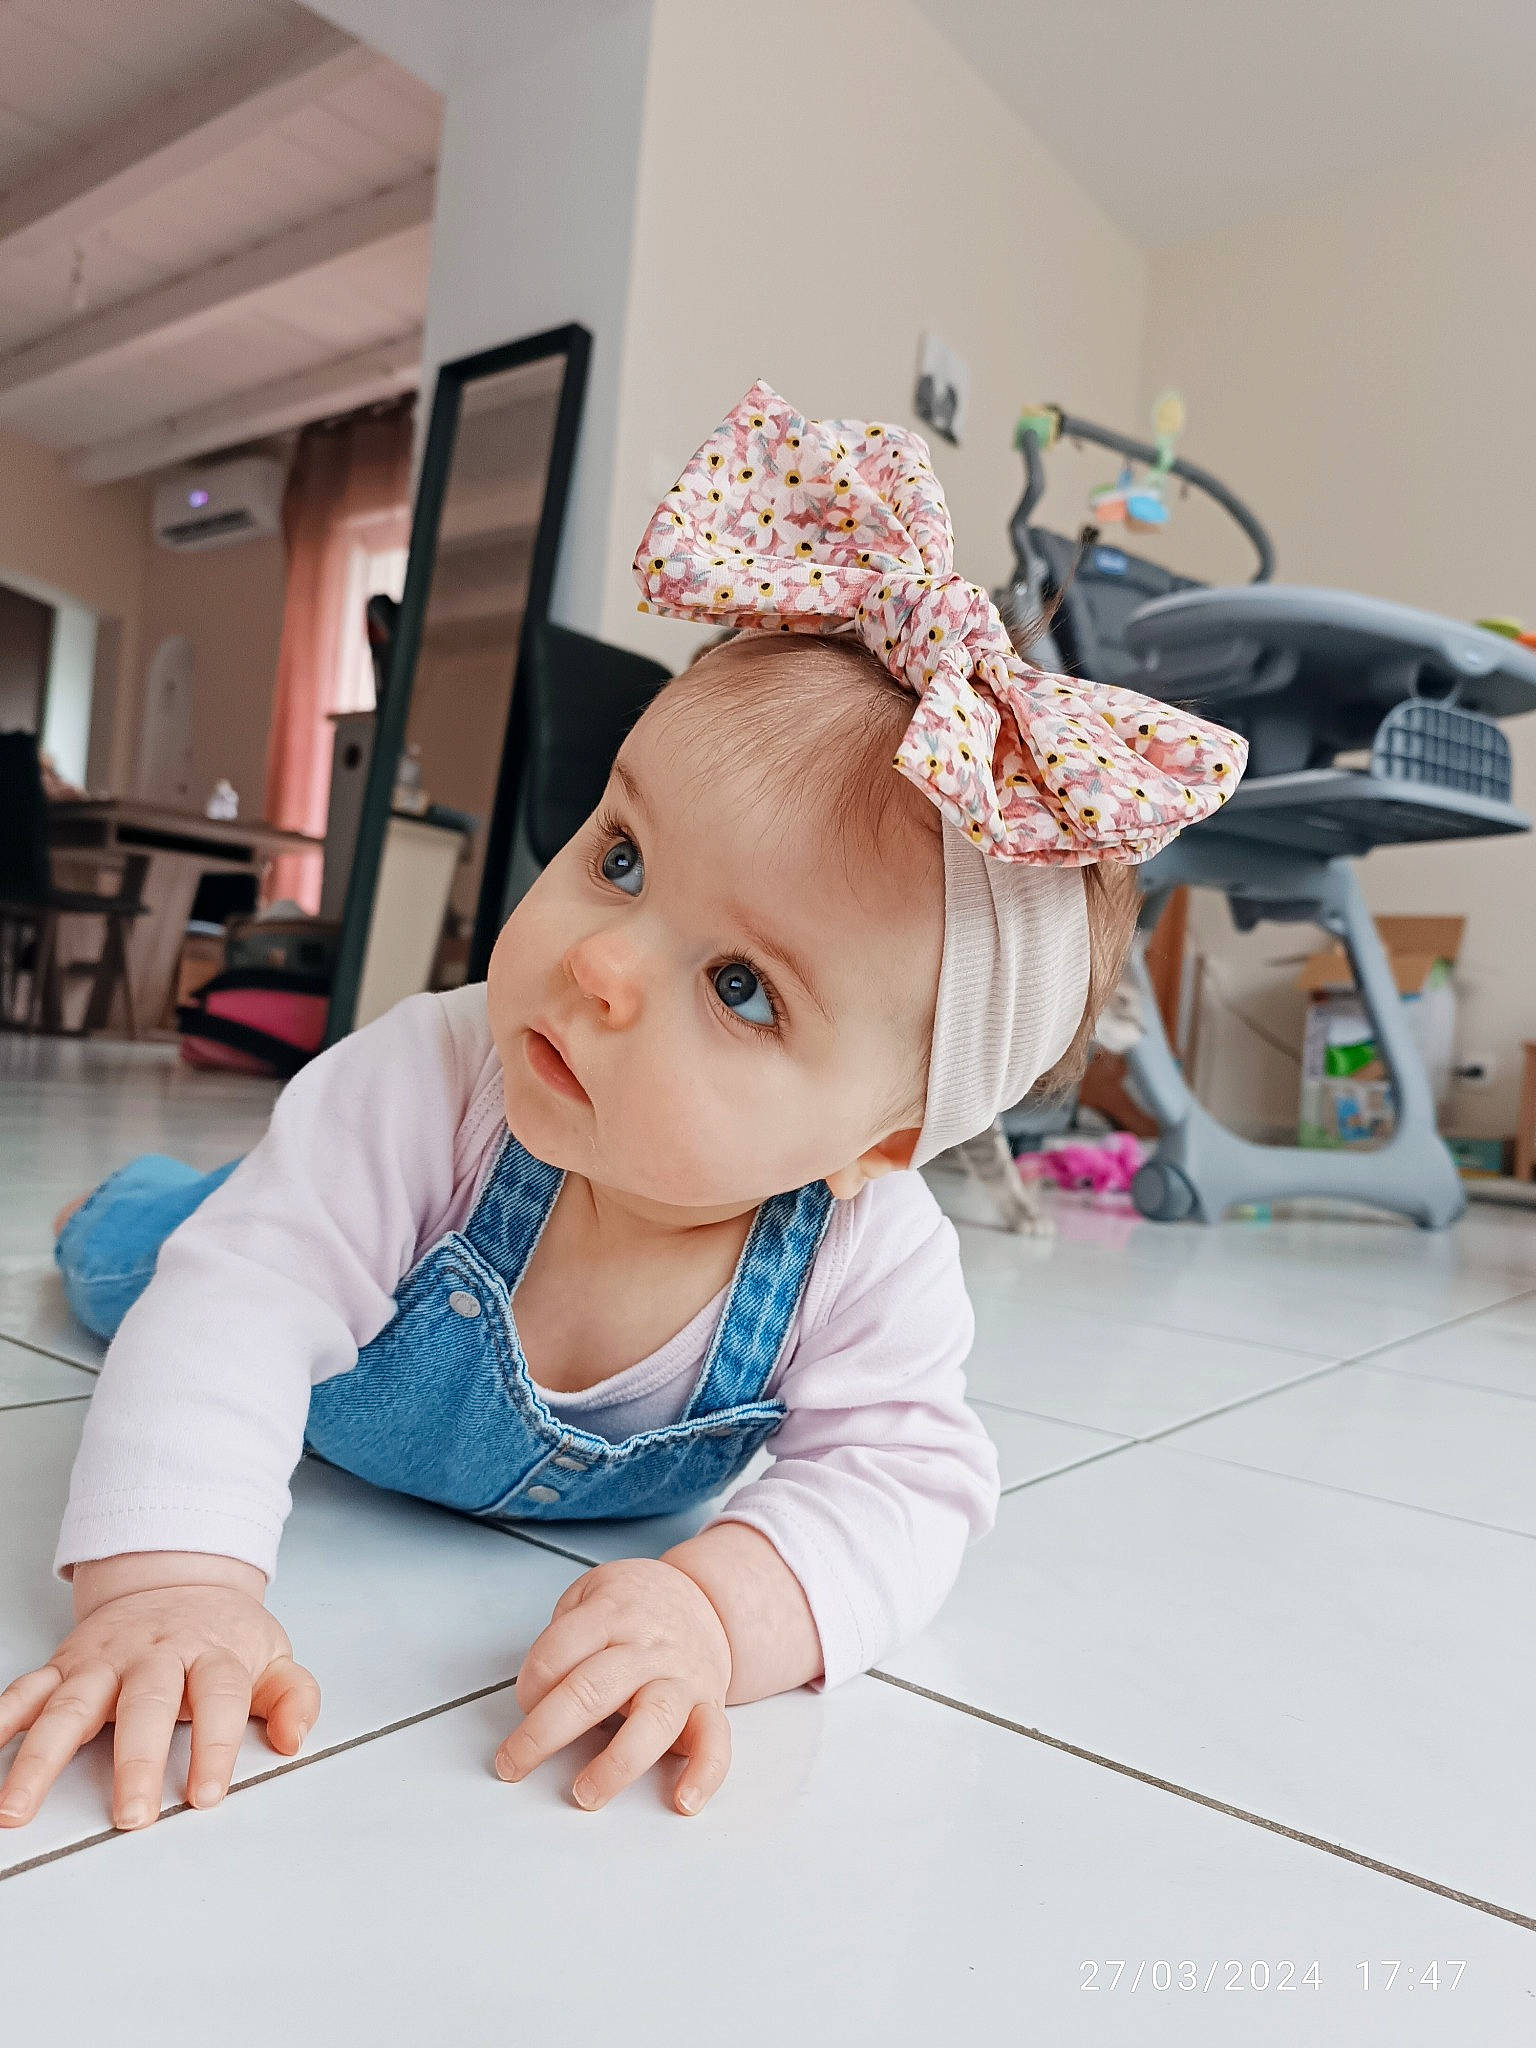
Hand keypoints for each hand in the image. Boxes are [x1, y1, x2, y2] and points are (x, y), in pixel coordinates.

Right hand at [0, 1584, 318, 1831]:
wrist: (176, 1577)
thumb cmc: (223, 1633)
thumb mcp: (272, 1655)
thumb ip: (292, 1696)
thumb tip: (293, 1738)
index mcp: (210, 1653)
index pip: (217, 1697)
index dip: (214, 1747)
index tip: (207, 1795)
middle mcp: (154, 1655)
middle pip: (144, 1704)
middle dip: (136, 1760)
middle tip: (131, 1816)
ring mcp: (104, 1660)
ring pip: (70, 1705)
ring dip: (41, 1758)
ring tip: (17, 1809)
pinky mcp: (66, 1664)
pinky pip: (27, 1691)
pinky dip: (1, 1719)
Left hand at [498, 1557, 731, 1814]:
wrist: (706, 1599)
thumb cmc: (637, 1605)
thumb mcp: (592, 1591)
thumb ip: (564, 1633)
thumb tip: (540, 1695)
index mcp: (612, 1613)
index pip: (557, 1652)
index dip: (530, 1684)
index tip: (526, 1703)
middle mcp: (648, 1647)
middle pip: (593, 1689)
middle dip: (546, 1733)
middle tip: (513, 1765)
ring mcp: (681, 1678)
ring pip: (654, 1720)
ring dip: (616, 1763)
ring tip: (585, 1792)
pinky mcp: (709, 1705)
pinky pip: (715, 1742)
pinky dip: (704, 1775)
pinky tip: (683, 1801)